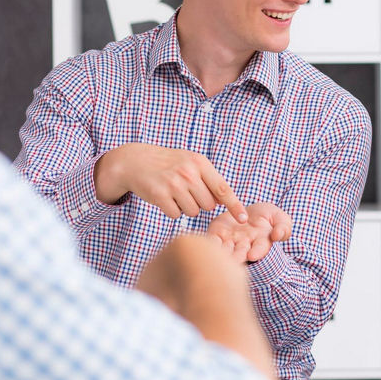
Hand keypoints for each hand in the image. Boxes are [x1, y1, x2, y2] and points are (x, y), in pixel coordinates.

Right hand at [95, 143, 246, 221]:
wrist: (136, 161)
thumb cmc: (169, 164)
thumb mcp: (191, 162)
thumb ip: (208, 179)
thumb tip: (224, 201)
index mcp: (200, 163)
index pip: (223, 188)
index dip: (235, 206)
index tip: (244, 219)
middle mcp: (188, 172)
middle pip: (208, 205)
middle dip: (200, 203)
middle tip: (186, 191)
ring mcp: (174, 184)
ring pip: (193, 212)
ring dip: (185, 207)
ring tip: (174, 193)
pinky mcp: (160, 195)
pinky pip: (176, 215)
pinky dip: (172, 210)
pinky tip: (164, 197)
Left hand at [206, 202, 291, 262]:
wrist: (247, 210)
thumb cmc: (266, 216)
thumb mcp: (279, 217)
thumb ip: (283, 226)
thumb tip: (278, 236)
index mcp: (260, 243)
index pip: (260, 249)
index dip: (257, 252)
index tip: (252, 255)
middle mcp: (244, 246)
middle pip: (240, 254)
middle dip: (236, 258)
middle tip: (234, 260)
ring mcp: (230, 241)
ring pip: (224, 250)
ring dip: (221, 253)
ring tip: (219, 254)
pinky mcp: (216, 235)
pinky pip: (211, 241)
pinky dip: (208, 243)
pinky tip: (206, 243)